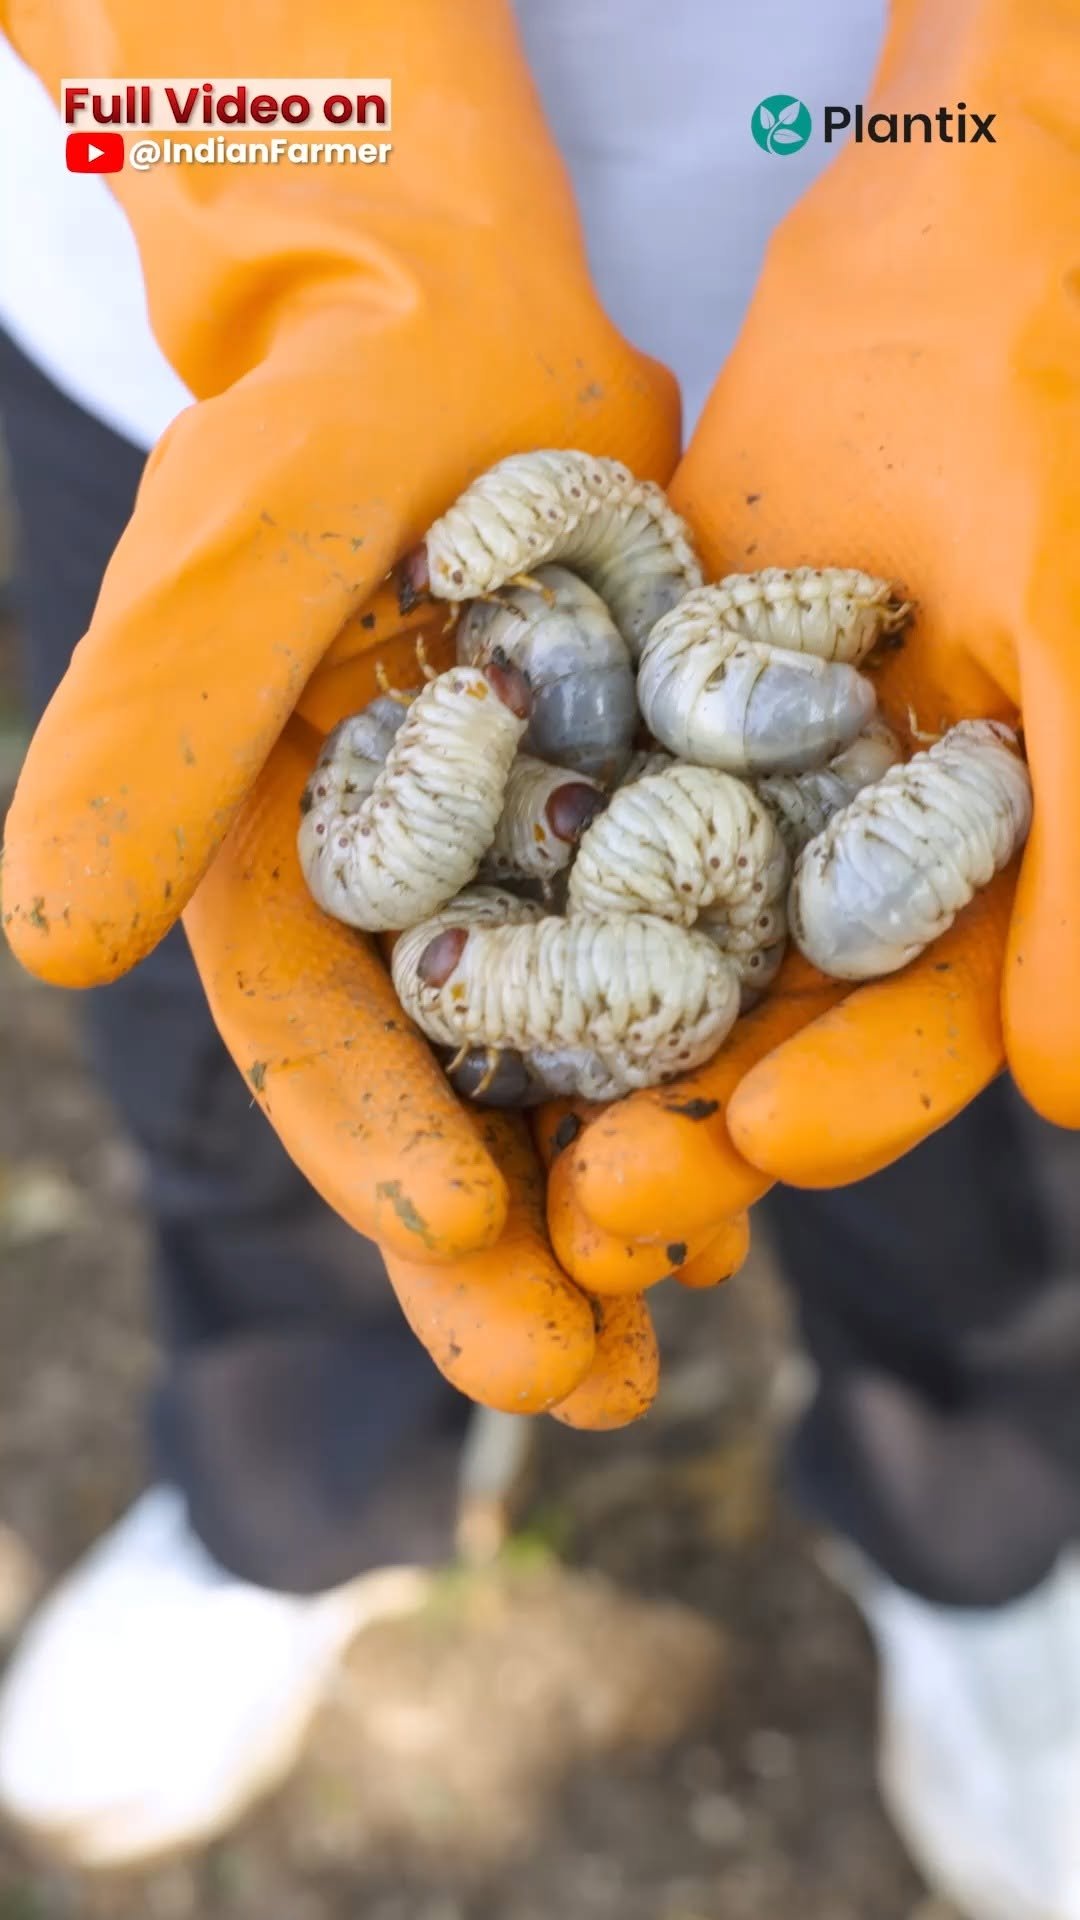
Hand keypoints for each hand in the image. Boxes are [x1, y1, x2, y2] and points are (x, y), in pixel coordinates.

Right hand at [0, 0, 684, 1413]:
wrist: (464, 330)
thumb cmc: (336, 409)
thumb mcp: (244, 538)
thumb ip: (154, 722)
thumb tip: (47, 940)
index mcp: (267, 856)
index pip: (311, 1027)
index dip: (376, 1141)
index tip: (467, 1235)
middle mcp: (384, 900)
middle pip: (434, 1102)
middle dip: (496, 1255)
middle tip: (567, 1385)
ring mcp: (507, 885)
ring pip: (555, 1082)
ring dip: (607, 1215)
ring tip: (661, 1341)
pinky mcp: (618, 847)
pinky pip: (666, 990)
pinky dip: (700, 1091)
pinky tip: (745, 1184)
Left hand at [559, 0, 1079, 1244]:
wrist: (947, 254)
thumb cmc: (1050, 421)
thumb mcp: (1078, 620)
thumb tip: (1070, 1093)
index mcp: (980, 881)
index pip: (923, 1026)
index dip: (861, 1099)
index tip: (765, 1146)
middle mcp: (857, 869)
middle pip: (774, 1035)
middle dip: (691, 1123)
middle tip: (599, 1199)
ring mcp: (742, 809)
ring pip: (657, 960)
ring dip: (583, 1052)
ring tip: (503, 1132)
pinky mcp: (645, 738)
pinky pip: (575, 833)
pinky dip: (516, 896)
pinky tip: (437, 963)